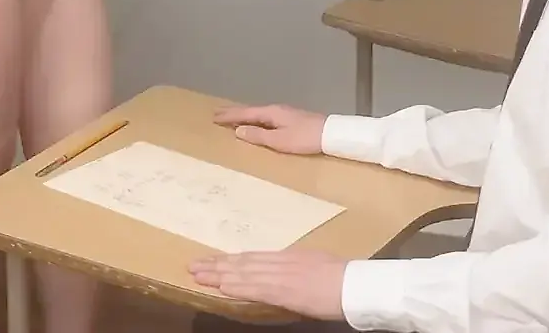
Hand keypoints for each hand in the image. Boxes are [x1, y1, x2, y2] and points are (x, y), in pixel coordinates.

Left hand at [189, 249, 348, 319]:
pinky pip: (254, 288)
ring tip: (198, 274)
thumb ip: (297, 268)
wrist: (354, 284)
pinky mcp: (283, 290)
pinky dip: (236, 286)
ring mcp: (280, 275)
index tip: (214, 260)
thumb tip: (287, 275)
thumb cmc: (344, 278)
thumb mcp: (316, 265)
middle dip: (217, 264)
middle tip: (194, 265)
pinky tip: (221, 286)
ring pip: (243, 273)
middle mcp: (280, 262)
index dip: (231, 259)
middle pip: (242, 262)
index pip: (253, 257)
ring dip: (218, 274)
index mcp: (289, 256)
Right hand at [213, 103, 326, 154]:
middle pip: (250, 110)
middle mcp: (274, 109)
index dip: (229, 116)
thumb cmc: (304, 138)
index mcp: (270, 113)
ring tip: (231, 117)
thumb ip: (258, 136)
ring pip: (257, 112)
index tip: (214, 117)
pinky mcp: (289, 118)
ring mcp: (283, 113)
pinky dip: (253, 118)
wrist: (330, 134)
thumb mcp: (279, 141)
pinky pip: (264, 116)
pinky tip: (255, 122)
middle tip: (217, 113)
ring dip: (243, 115)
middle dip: (233, 112)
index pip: (244, 113)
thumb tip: (238, 131)